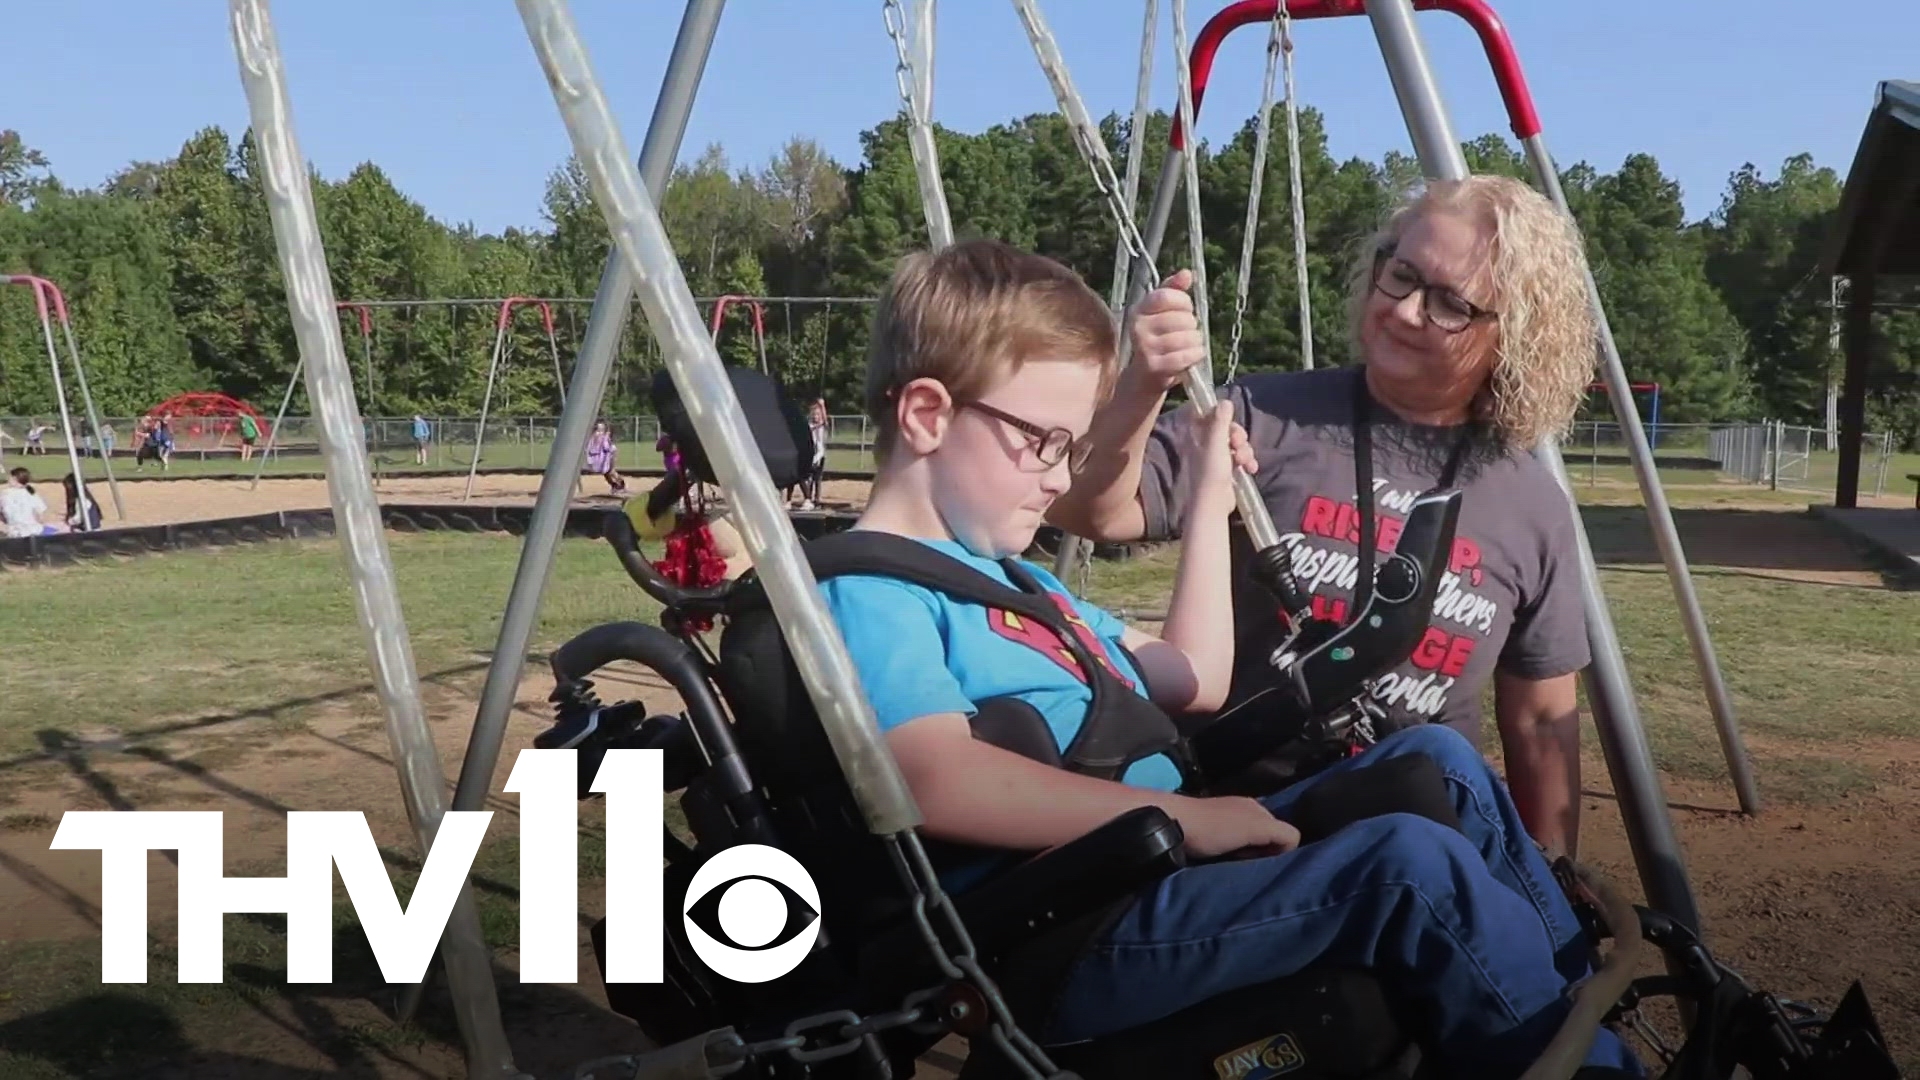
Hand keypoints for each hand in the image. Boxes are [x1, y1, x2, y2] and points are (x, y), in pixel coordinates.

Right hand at [1126, 269, 1206, 392]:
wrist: (1144, 377)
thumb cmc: (1158, 340)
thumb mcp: (1162, 313)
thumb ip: (1173, 291)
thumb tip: (1186, 273)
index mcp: (1139, 310)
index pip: (1166, 296)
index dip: (1183, 302)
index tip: (1186, 309)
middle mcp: (1138, 327)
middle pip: (1181, 318)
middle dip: (1192, 325)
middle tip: (1187, 332)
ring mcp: (1145, 347)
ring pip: (1187, 337)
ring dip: (1196, 342)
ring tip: (1190, 345)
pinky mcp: (1154, 366)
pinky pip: (1185, 356)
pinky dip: (1195, 355)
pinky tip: (1194, 355)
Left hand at [1175, 795, 1301, 859]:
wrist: (1170, 825)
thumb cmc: (1214, 827)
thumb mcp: (1255, 828)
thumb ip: (1280, 834)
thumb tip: (1292, 847)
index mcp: (1256, 808)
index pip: (1286, 833)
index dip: (1280, 850)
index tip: (1265, 861)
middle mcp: (1243, 811)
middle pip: (1267, 839)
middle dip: (1264, 854)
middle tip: (1251, 866)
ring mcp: (1225, 822)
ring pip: (1249, 845)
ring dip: (1247, 857)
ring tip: (1235, 866)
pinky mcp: (1208, 834)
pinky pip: (1231, 847)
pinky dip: (1232, 856)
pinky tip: (1222, 862)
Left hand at [1187, 400, 1241, 519]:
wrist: (1214, 504)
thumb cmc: (1211, 473)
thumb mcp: (1216, 443)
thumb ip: (1220, 421)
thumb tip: (1224, 401)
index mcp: (1197, 435)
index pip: (1204, 413)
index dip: (1218, 412)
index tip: (1228, 418)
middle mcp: (1205, 443)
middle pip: (1226, 427)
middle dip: (1238, 434)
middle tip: (1238, 444)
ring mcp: (1217, 456)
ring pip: (1236, 442)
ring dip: (1245, 450)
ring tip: (1245, 462)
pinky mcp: (1227, 468)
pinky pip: (1241, 456)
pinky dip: (1248, 461)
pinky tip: (1251, 469)